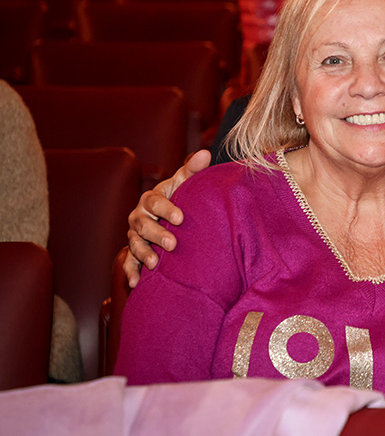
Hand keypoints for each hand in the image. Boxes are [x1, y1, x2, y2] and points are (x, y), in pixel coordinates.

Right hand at [124, 150, 210, 286]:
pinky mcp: (134, 252)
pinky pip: (129, 263)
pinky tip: (136, 283)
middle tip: (172, 244)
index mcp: (152, 199)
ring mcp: (135, 235)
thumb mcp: (185, 184)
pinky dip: (131, 272)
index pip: (155, 201)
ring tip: (154, 263)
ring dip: (143, 254)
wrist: (170, 217)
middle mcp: (139, 216)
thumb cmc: (180, 197)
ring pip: (134, 244)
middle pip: (143, 224)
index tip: (181, 218)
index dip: (167, 209)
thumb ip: (192, 170)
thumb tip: (204, 153)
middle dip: (156, 234)